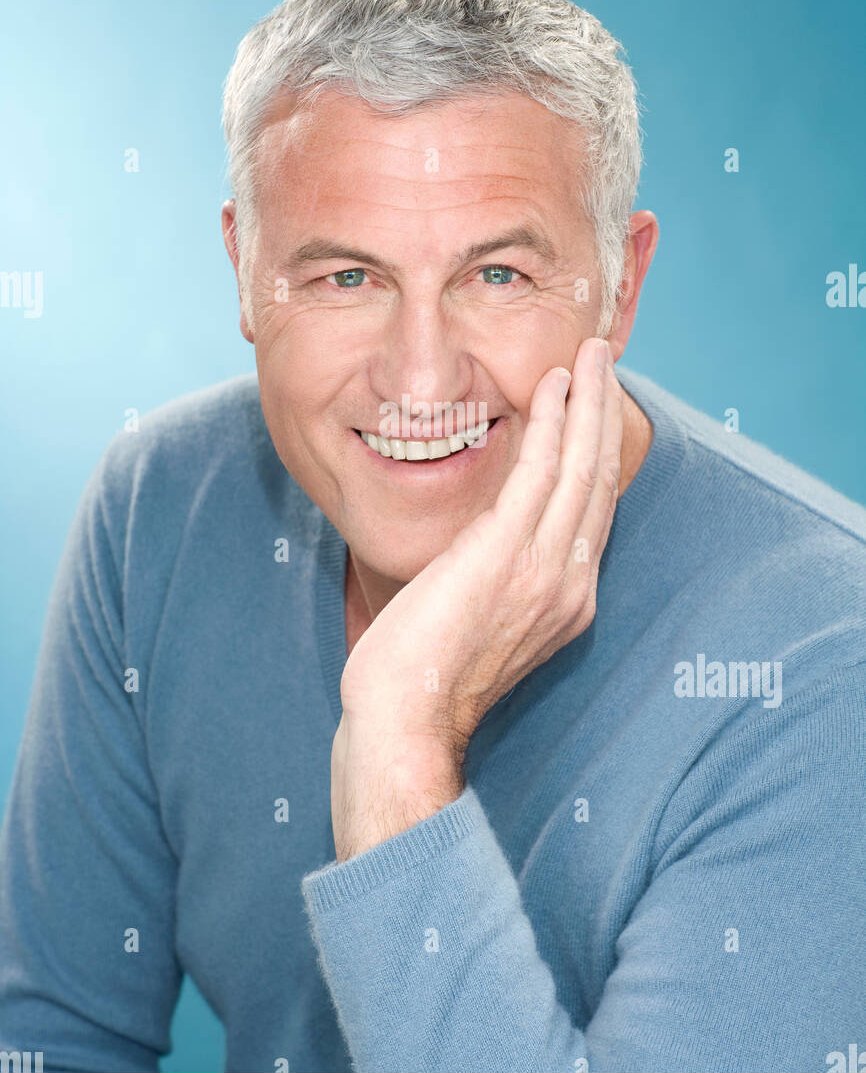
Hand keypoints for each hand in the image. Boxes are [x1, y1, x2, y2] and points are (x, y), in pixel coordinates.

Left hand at [331, 336, 623, 859]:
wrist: (406, 718)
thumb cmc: (426, 675)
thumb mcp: (482, 621)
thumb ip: (502, 578)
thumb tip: (489, 542)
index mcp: (567, 601)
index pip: (591, 512)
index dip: (596, 454)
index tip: (593, 409)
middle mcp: (571, 583)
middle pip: (599, 481)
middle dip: (605, 414)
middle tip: (605, 360)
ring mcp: (546, 569)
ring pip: (581, 466)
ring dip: (589, 401)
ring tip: (592, 354)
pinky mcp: (508, 553)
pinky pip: (542, 472)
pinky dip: (554, 423)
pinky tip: (555, 386)